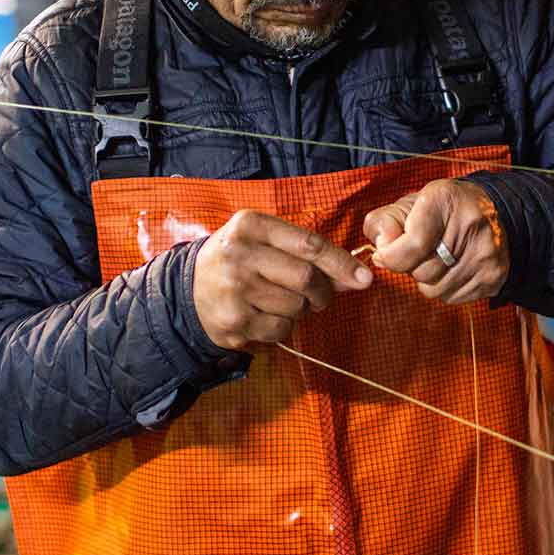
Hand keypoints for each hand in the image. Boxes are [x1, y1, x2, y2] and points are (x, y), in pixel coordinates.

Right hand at [193, 210, 372, 350]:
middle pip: (306, 278)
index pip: (308, 244)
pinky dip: (284, 326)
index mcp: (250, 225)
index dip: (341, 263)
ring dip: (301, 310)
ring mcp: (235, 290)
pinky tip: (267, 315)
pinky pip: (281, 329)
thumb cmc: (240, 261)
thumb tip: (356, 277)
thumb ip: (307, 253)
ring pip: (296, 306)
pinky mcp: (234, 322)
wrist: (188, 290)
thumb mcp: (265, 241)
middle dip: (322, 292)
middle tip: (319, 296)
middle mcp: (239, 254)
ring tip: (281, 301)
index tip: (364, 278)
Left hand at [362, 179, 507, 303]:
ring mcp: (485, 254)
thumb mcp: (408, 205)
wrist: (492, 213)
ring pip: (435, 290)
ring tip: (439, 258)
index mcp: (444, 200)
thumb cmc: (441, 211)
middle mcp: (470, 226)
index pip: (412, 246)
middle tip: (421, 251)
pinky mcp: (493, 276)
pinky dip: (446, 287)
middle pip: (422, 272)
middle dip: (412, 266)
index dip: (391, 256)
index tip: (386, 253)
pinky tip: (454, 267)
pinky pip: (452, 297)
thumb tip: (381, 253)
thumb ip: (382, 224)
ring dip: (429, 279)